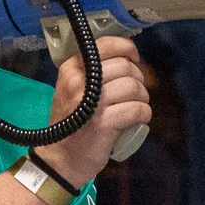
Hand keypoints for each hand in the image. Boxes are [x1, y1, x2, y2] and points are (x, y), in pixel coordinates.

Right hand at [34, 35, 150, 185]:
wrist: (60, 159)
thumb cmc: (72, 123)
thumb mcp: (73, 90)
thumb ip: (95, 72)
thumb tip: (130, 60)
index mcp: (71, 69)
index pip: (106, 44)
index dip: (127, 49)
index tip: (134, 60)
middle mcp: (78, 81)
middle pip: (125, 66)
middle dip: (138, 79)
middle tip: (134, 93)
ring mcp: (91, 102)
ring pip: (133, 87)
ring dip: (142, 98)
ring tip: (135, 107)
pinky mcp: (103, 123)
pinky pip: (137, 109)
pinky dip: (144, 114)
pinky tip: (138, 119)